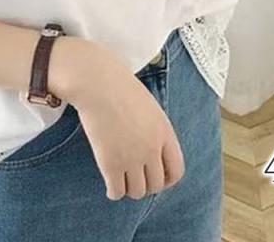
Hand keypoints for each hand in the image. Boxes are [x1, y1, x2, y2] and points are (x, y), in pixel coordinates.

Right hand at [49, 36, 185, 199]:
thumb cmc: (119, 87)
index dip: (167, 179)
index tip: (156, 178)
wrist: (96, 82)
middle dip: (146, 184)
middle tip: (134, 178)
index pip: (176, 170)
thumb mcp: (149, 106)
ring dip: (129, 188)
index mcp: (164, 132)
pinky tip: (110, 184)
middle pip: (156, 185)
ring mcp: (132, 157)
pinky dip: (114, 191)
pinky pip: (117, 191)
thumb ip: (154, 129)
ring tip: (121, 179)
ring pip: (137, 191)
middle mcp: (152, 148)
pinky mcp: (110, 163)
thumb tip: (152, 150)